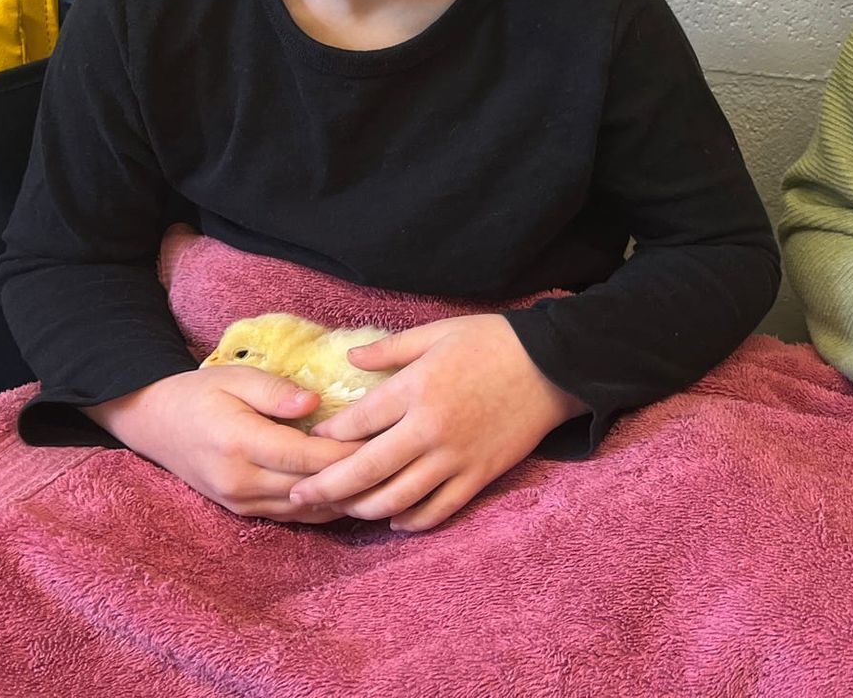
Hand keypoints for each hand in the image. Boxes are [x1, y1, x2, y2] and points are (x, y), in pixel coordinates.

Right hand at [85, 365, 363, 522]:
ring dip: (345, 499)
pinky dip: (325, 507)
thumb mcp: (235, 378)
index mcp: (241, 444)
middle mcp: (241, 482)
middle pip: (313, 489)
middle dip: (357, 479)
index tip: (388, 440)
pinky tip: (354, 493)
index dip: (350, 454)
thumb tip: (315, 405)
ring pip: (306, 510)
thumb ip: (276, 393)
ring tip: (386, 480)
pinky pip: (293, 516)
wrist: (155, 422)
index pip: (309, 458)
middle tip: (399, 462)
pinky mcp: (243, 511)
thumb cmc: (200, 392)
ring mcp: (241, 502)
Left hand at [289, 314, 586, 532]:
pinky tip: (393, 518)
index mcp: (416, 389)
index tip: (309, 441)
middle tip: (298, 495)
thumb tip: (349, 361)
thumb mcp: (438, 332)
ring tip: (340, 508)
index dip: (326, 436)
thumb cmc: (493, 341)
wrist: (554, 365)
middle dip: (325, 487)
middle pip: (364, 471)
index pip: (355, 423)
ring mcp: (455, 458)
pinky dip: (410, 521)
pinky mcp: (479, 476)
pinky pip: (437, 511)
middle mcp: (429, 429)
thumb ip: (390, 349)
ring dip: (361, 509)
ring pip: (396, 499)